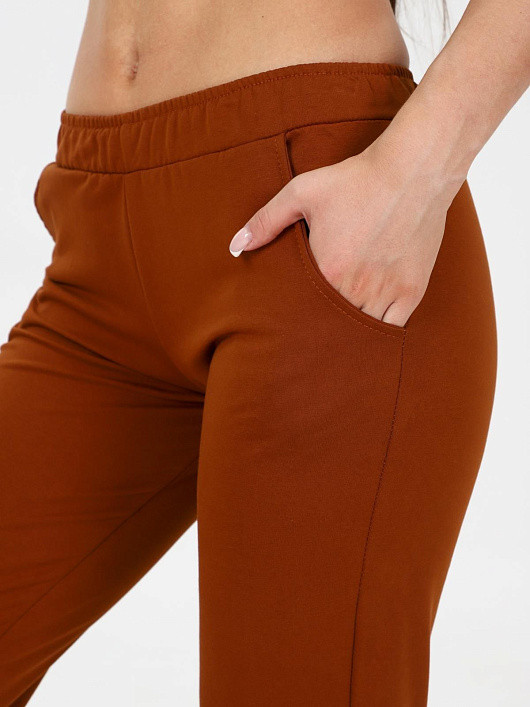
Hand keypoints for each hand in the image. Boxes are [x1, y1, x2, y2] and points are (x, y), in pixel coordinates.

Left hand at [229, 138, 456, 327]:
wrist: (412, 171)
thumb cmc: (355, 180)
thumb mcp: (302, 192)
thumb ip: (266, 221)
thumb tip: (235, 247)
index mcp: (327, 271)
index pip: (302, 310)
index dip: (296, 316)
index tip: (290, 321)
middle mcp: (356, 288)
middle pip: (332, 325)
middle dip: (321, 330)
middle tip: (312, 334)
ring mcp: (387, 292)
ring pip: (362, 331)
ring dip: (349, 333)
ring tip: (337, 335)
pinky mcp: (411, 291)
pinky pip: (392, 328)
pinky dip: (379, 332)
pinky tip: (368, 330)